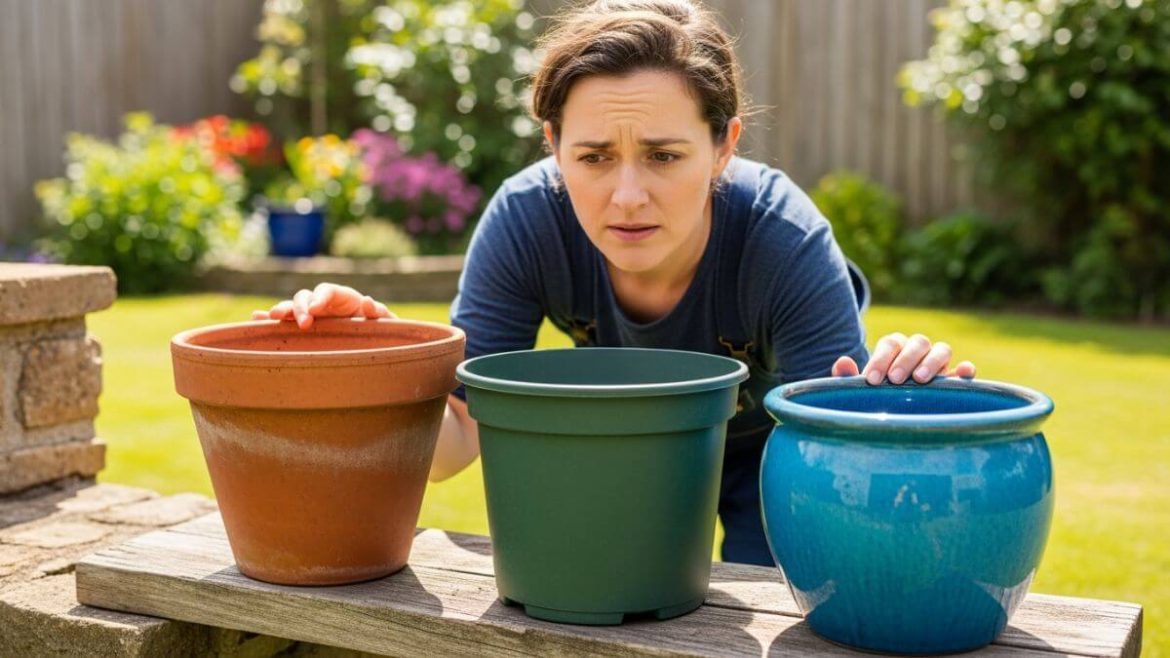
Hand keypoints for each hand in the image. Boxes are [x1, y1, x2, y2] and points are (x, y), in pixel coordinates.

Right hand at [251, 282, 393, 329]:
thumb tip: (367, 301)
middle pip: (305, 296)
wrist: (376, 344)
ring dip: (282, 311)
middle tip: (305, 324)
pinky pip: (285, 322)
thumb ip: (378, 313)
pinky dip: (269, 320)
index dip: (320, 297)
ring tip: (271, 317)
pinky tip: (255, 320)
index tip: (316, 309)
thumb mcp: (386, 323)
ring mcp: (312, 315)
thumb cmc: (382, 331)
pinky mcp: (303, 329)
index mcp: (344, 298)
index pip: (327, 290)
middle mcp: (324, 303)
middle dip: (300, 307)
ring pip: (292, 307)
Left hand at [831, 333, 975, 384]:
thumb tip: (842, 362)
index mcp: (894, 347)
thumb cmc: (876, 393)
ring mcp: (938, 361)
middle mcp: (917, 349)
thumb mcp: (860, 387)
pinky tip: (964, 373)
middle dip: (905, 359)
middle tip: (895, 380)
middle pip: (917, 342)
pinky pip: (964, 369)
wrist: (894, 405)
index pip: (890, 344)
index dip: (881, 359)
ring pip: (941, 349)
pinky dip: (965, 370)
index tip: (873, 380)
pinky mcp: (955, 378)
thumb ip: (848, 376)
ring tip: (920, 379)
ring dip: (932, 362)